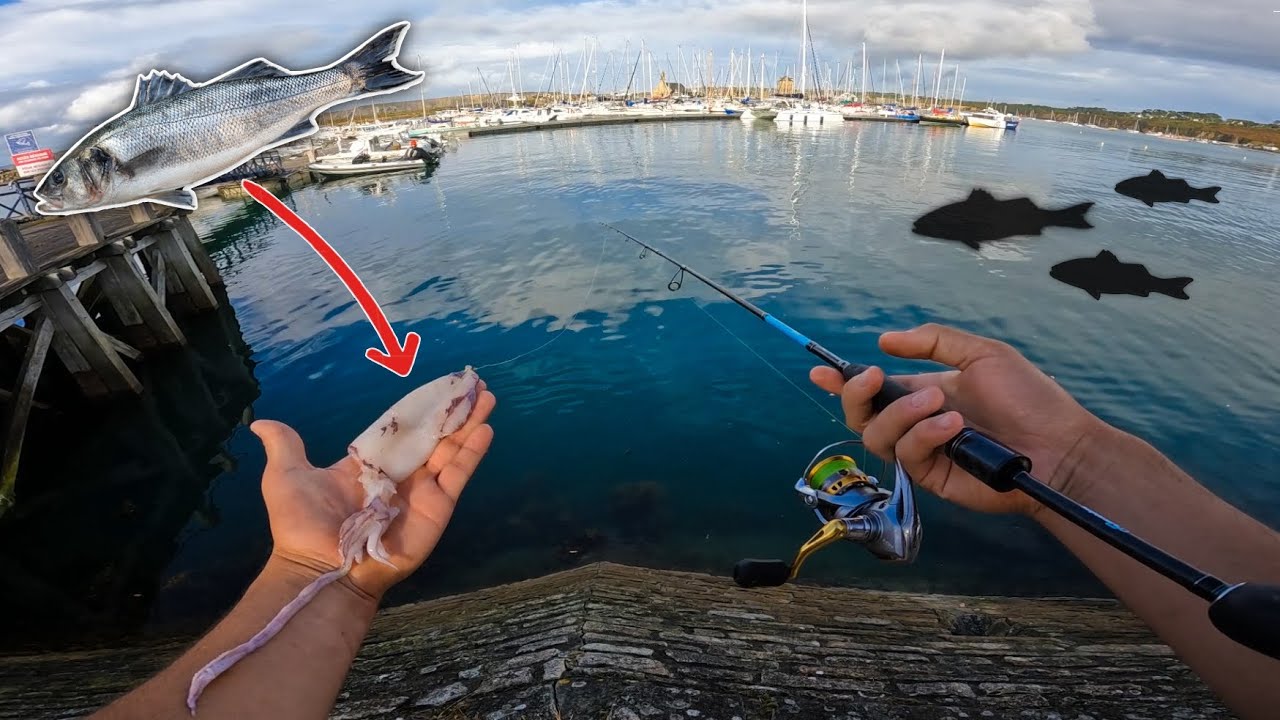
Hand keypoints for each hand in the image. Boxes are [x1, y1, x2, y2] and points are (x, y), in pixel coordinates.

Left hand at [250, 386, 495, 600]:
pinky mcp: (436, 508)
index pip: (401, 428)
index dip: (421, 407)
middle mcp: (399, 476)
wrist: (320, 567)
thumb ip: (284, 446)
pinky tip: (485, 430)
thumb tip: (260, 423)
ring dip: (469, 424)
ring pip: (451, 450)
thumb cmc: (301, 525)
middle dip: (454, 411)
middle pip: (433, 435)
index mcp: (369, 466)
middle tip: (476, 385)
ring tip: (488, 398)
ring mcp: (420, 492)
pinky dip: (472, 453)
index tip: (442, 385)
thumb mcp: (285, 476)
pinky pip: (457, 476)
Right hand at [810, 324, 1103, 516]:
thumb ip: (934, 342)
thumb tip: (884, 340)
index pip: (873, 388)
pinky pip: (908, 454)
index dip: (842, 381)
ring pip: (877, 436)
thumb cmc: (1029, 398)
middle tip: (874, 378)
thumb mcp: (982, 354)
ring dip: (900, 414)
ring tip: (938, 403)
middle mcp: (916, 422)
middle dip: (856, 395)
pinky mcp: (931, 477)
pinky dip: (925, 435)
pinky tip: (953, 426)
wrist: (1059, 446)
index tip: (820, 371)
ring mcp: (922, 451)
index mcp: (923, 391)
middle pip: (861, 415)